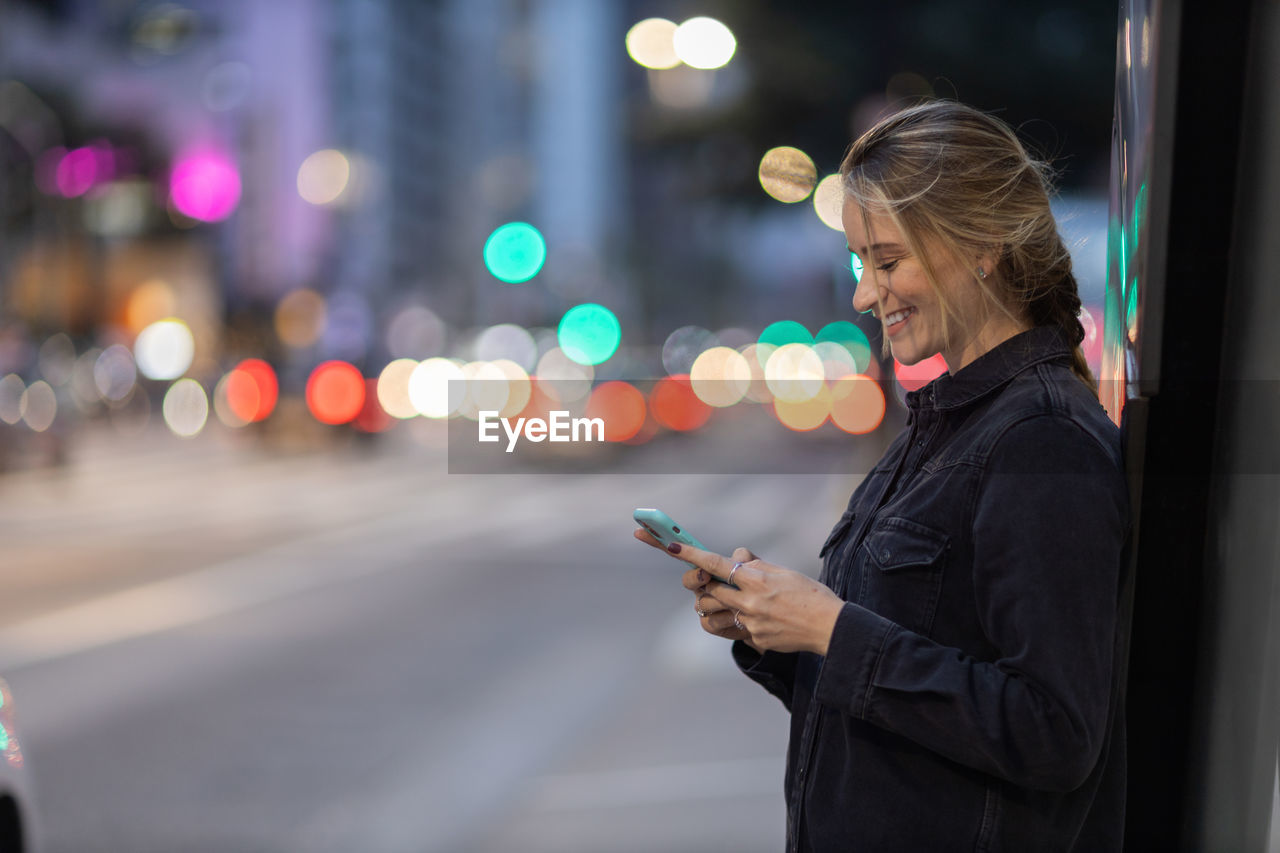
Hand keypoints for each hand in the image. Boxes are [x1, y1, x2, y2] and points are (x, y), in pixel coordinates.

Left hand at [633, 529, 844, 654]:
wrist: (829, 627)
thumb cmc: (808, 593)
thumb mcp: (782, 571)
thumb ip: (754, 564)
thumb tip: (734, 557)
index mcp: (756, 578)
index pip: (715, 564)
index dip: (689, 555)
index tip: (670, 546)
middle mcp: (749, 601)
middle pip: (706, 591)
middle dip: (701, 585)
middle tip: (707, 581)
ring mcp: (749, 622)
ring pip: (709, 613)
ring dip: (711, 605)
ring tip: (728, 600)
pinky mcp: (753, 638)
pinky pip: (729, 628)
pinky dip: (733, 620)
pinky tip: (754, 617)